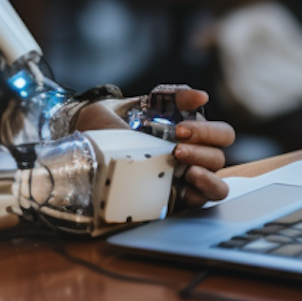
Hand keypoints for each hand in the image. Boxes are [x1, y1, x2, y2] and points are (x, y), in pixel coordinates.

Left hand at [72, 86, 233, 204]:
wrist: (80, 140)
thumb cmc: (111, 121)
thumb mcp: (139, 104)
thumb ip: (171, 97)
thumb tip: (202, 97)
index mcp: (189, 134)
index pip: (221, 135)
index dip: (208, 132)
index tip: (180, 129)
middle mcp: (191, 158)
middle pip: (218, 158)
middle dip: (201, 152)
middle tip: (175, 150)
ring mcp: (182, 181)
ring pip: (217, 184)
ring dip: (208, 176)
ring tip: (188, 171)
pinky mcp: (170, 201)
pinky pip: (198, 203)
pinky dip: (199, 195)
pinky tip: (186, 186)